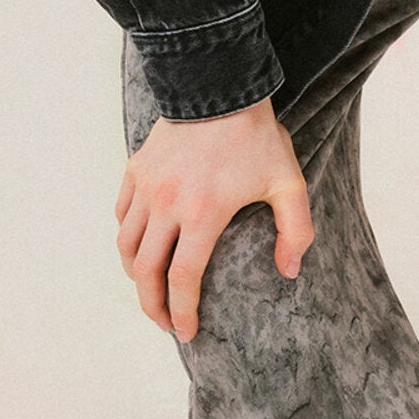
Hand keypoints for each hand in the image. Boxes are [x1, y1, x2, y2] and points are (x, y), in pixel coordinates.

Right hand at [114, 98, 312, 341]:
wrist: (219, 86)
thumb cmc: (257, 137)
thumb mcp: (289, 183)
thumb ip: (296, 231)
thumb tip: (289, 272)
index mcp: (203, 214)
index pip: (182, 279)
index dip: (182, 312)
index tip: (186, 332)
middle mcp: (167, 205)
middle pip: (146, 272)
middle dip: (152, 306)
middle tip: (164, 325)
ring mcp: (146, 187)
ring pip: (126, 247)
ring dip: (135, 277)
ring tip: (150, 293)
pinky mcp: (135, 170)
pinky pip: (121, 216)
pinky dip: (127, 241)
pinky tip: (141, 251)